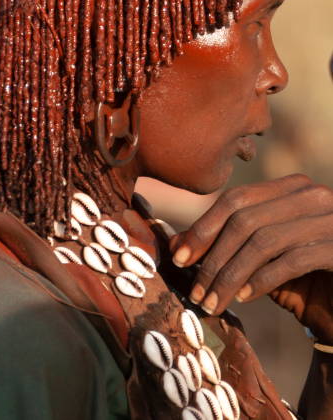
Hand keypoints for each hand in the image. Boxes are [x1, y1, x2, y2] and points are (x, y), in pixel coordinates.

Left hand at [170, 174, 332, 342]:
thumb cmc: (303, 283)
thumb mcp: (258, 262)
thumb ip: (223, 247)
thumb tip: (174, 244)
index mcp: (292, 188)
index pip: (236, 199)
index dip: (203, 227)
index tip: (179, 259)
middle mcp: (313, 195)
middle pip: (245, 218)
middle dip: (213, 256)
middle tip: (195, 291)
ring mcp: (330, 218)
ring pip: (263, 240)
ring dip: (230, 275)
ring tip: (211, 302)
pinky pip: (290, 260)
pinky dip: (261, 280)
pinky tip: (243, 298)